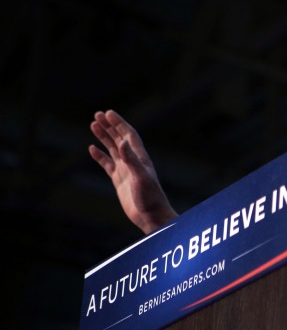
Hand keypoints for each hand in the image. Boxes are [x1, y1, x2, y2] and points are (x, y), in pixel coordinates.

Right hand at [89, 110, 176, 233]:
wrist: (151, 216)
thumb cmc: (150, 198)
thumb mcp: (140, 177)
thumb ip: (131, 160)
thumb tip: (122, 143)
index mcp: (140, 157)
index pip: (128, 135)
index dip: (119, 124)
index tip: (108, 113)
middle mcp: (133, 161)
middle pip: (119, 138)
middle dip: (109, 126)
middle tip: (97, 114)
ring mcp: (125, 170)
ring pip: (112, 149)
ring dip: (103, 137)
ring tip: (93, 125)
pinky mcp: (119, 180)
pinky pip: (107, 164)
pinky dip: (99, 156)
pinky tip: (92, 148)